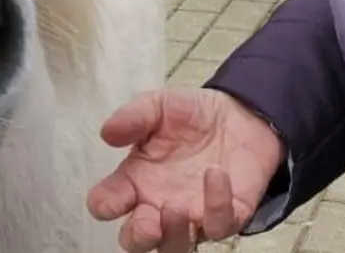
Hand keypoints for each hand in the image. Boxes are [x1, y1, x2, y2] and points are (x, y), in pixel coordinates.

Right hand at [88, 89, 284, 252]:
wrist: (240, 114)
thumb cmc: (191, 115)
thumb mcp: (160, 106)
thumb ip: (135, 116)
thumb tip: (106, 133)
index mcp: (134, 180)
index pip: (107, 203)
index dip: (104, 207)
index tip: (112, 200)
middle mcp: (158, 205)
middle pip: (137, 240)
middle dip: (138, 238)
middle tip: (147, 224)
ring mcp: (192, 216)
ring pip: (175, 247)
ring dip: (173, 234)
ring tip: (175, 206)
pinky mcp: (226, 216)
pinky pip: (219, 225)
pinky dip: (216, 205)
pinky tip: (216, 174)